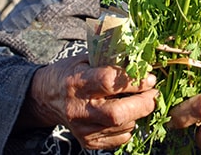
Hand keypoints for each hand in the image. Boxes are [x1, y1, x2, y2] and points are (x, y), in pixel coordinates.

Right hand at [20, 55, 157, 149]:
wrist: (46, 97)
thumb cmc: (70, 73)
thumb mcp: (85, 58)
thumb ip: (110, 59)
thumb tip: (141, 60)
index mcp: (78, 83)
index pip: (109, 83)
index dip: (134, 81)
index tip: (149, 77)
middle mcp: (78, 109)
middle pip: (117, 113)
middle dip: (143, 103)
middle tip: (153, 93)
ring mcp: (82, 129)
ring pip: (121, 127)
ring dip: (138, 114)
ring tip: (139, 101)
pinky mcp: (87, 142)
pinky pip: (119, 139)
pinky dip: (129, 127)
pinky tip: (126, 115)